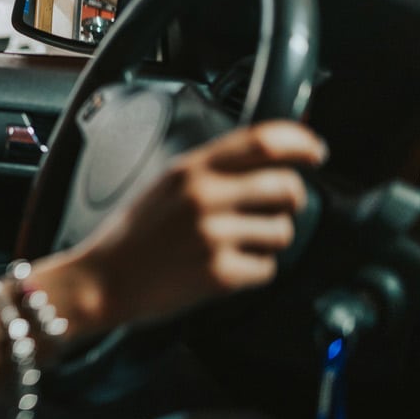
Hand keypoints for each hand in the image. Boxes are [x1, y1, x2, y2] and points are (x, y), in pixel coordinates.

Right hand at [73, 121, 325, 330]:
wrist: (104, 278)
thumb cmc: (134, 234)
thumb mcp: (166, 184)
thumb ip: (212, 169)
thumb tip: (268, 158)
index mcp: (191, 169)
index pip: (263, 140)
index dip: (301, 143)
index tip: (315, 152)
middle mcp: (204, 197)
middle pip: (287, 187)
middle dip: (293, 200)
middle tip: (278, 208)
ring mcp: (214, 236)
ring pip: (283, 231)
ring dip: (269, 239)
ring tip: (237, 243)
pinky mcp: (220, 274)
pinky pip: (267, 268)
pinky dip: (253, 271)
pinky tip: (224, 267)